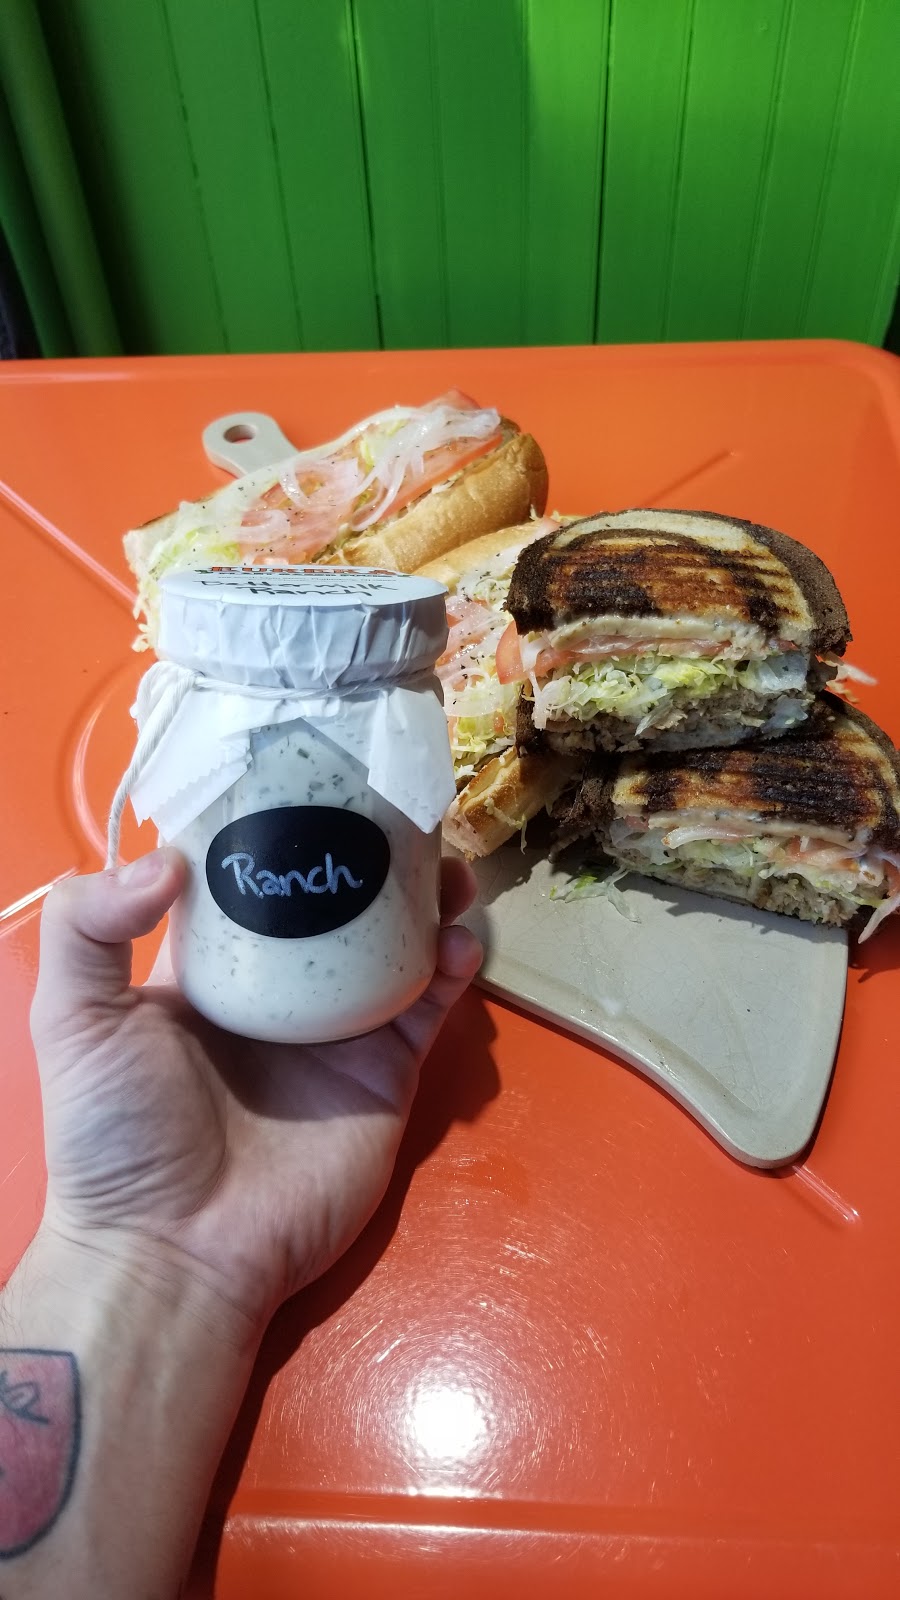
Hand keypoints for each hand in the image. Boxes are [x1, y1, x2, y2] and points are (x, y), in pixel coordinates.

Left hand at [30, 848, 480, 1338]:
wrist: (177, 1250)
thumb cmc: (118, 1133)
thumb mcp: (73, 1019)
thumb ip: (88, 924)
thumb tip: (169, 855)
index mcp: (213, 966)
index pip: (257, 873)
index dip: (289, 824)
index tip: (323, 776)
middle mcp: (283, 988)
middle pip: (342, 900)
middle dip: (378, 854)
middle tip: (406, 815)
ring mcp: (340, 1030)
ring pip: (398, 942)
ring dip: (428, 897)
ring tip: (444, 867)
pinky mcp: (387, 1073)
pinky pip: (429, 1006)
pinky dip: (452, 966)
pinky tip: (455, 941)